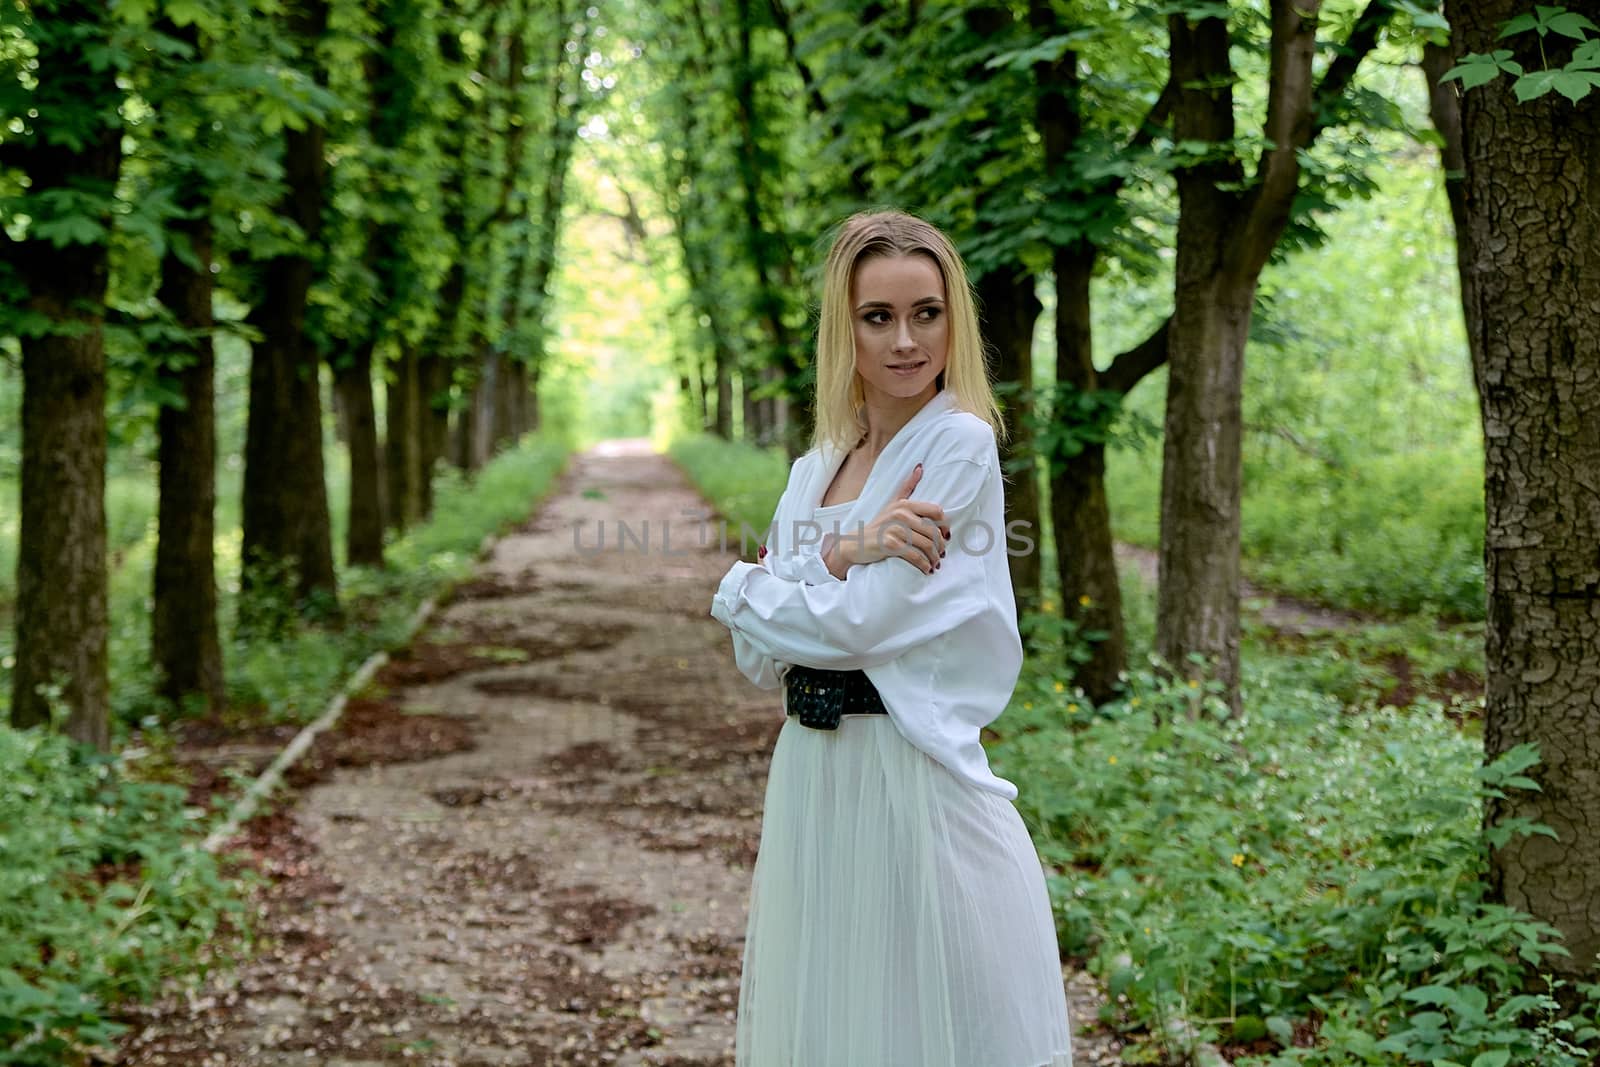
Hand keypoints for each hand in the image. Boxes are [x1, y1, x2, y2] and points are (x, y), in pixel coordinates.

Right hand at [827, 463, 949, 575]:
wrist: (856, 543)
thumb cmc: (879, 525)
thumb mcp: (893, 503)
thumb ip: (908, 486)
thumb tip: (920, 467)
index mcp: (905, 504)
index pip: (936, 511)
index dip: (945, 525)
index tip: (946, 536)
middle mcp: (901, 514)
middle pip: (933, 531)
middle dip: (941, 546)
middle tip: (942, 554)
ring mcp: (895, 529)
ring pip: (926, 545)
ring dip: (934, 558)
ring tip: (935, 564)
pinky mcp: (890, 545)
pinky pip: (915, 556)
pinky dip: (924, 565)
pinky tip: (926, 569)